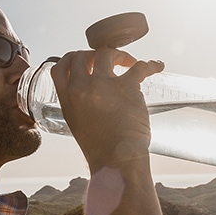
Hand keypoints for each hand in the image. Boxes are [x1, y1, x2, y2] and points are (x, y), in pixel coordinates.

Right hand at [50, 48, 163, 171]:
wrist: (117, 161)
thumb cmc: (101, 149)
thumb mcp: (78, 126)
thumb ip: (80, 107)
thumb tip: (90, 96)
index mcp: (68, 100)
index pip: (59, 67)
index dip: (71, 59)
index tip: (83, 59)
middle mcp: (82, 88)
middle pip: (83, 56)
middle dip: (95, 54)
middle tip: (108, 60)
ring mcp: (103, 85)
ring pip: (107, 53)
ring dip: (119, 55)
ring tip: (130, 62)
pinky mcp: (127, 87)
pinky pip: (139, 67)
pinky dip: (151, 65)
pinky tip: (157, 66)